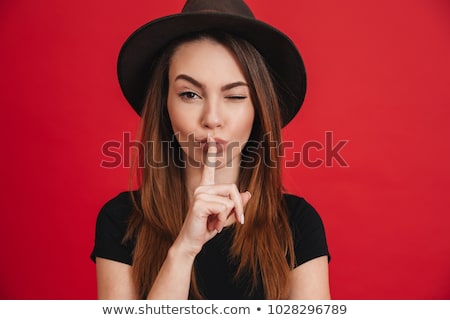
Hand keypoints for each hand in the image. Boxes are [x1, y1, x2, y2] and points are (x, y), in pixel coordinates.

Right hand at [173, 141, 250, 256]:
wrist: (192, 242)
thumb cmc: (207, 228)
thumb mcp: (226, 217)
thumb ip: (236, 205)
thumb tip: (247, 193)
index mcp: (207, 188)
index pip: (209, 167)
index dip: (211, 152)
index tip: (211, 138)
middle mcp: (202, 187)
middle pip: (232, 188)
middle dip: (239, 207)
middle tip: (238, 221)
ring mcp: (200, 194)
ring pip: (229, 200)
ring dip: (228, 217)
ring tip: (216, 224)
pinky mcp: (200, 203)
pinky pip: (224, 208)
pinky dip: (223, 220)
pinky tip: (213, 226)